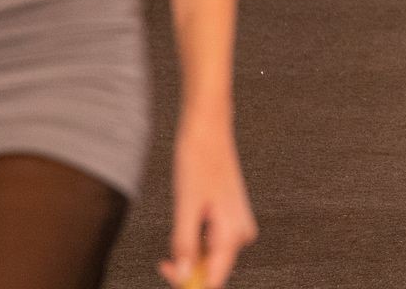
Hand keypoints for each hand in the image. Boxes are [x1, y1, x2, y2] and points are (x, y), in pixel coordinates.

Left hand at [160, 111, 256, 286]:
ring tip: (181, 225)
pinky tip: (189, 219)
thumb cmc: (200, 161)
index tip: (168, 271)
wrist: (209, 131)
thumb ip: (184, 244)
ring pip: (210, 256)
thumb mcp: (186, 206)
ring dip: (190, 252)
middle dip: (187, 268)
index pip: (213, 280)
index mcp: (233, 233)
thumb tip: (181, 274)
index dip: (188, 283)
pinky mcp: (231, 218)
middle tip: (164, 259)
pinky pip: (212, 242)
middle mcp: (241, 232)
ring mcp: (237, 225)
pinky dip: (195, 240)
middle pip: (213, 270)